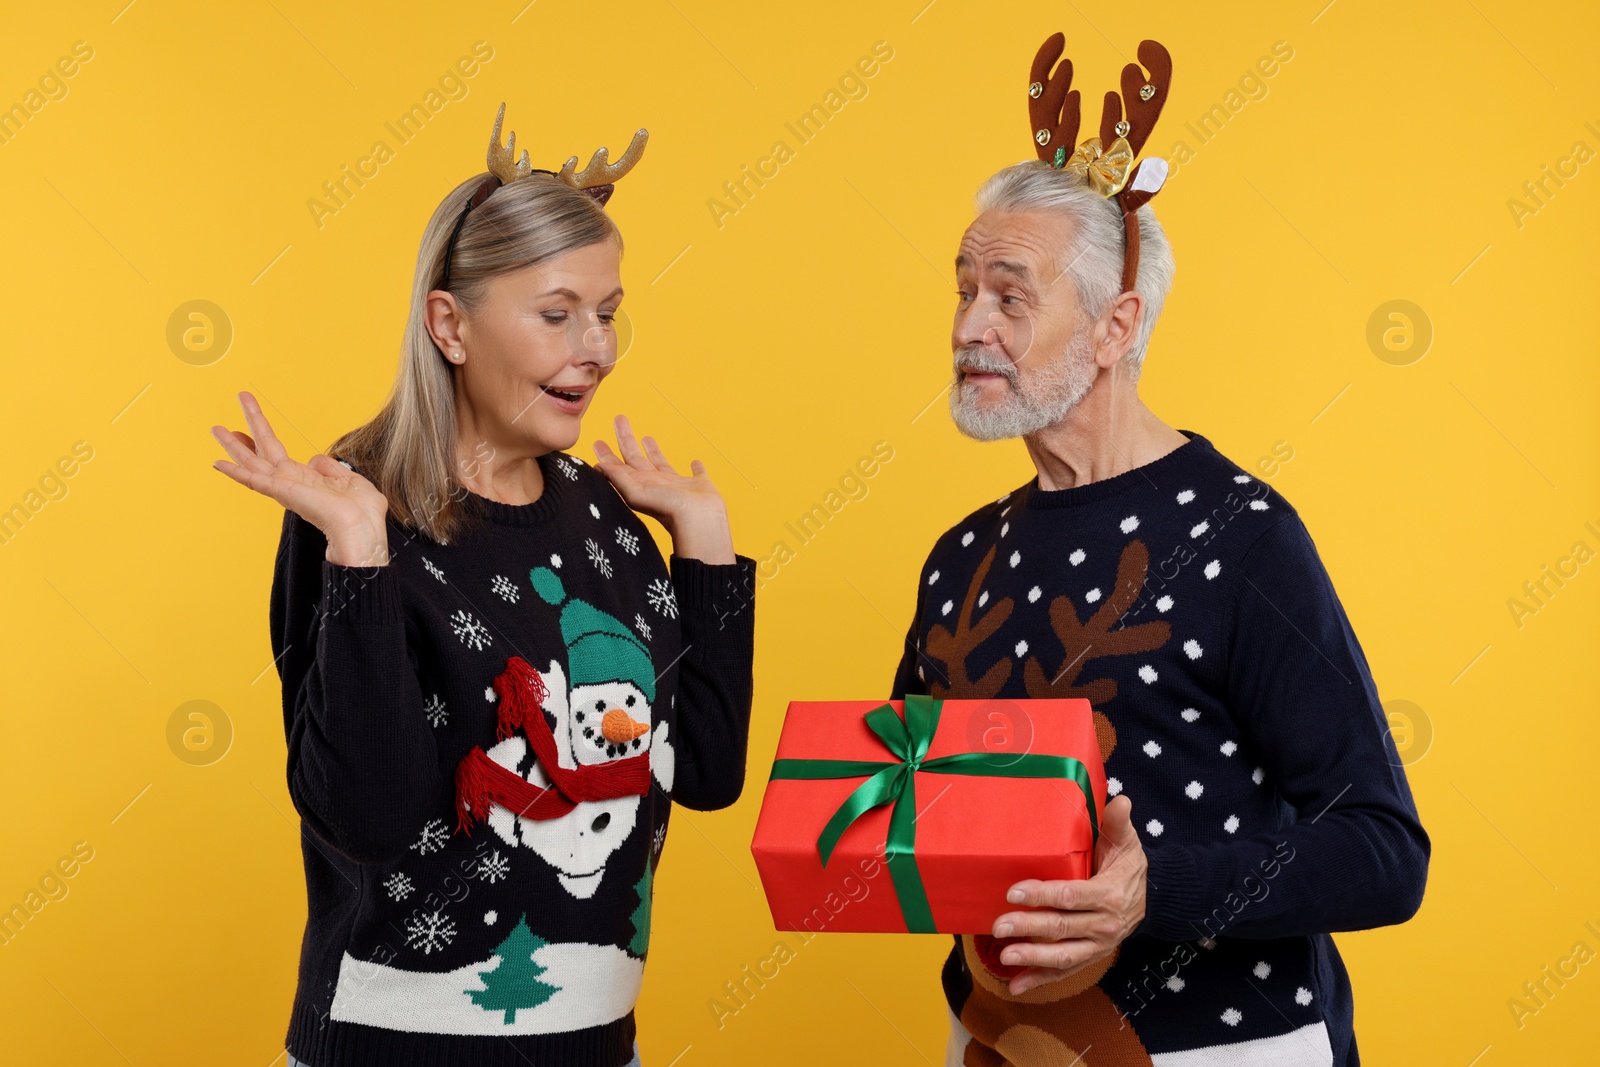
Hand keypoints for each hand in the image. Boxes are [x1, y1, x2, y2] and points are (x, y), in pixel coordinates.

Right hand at [210, 391, 390, 565]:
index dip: (263, 436)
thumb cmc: (362, 513)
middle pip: (261, 453)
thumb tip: (316, 459)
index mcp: (305, 480)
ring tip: (216, 428)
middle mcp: (290, 483)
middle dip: (244, 434)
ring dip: (233, 446)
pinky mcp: (283, 492)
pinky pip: (254, 480)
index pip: (277, 454)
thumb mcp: (351, 481)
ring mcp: (284, 488)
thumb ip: (331, 468)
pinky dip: (235, 472)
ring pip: (252, 463)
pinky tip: (218, 463)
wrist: (362, 530)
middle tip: (223, 421)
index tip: (250, 421)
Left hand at [592, 415, 732, 563]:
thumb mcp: (635, 493)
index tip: (598, 441)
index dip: (607, 454)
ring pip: (662, 463)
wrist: (699, 521)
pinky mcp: (699, 486)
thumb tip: (597, 465)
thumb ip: (617, 478)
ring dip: (653, 451)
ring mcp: (678, 485)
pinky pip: (697, 473)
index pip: (619, 466)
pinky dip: (696, 467)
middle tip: (620, 420)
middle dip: (626, 439)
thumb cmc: (667, 510)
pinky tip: (695, 461)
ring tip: (646, 437)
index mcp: (640, 485)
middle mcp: (656, 484)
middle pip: (636, 458)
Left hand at [990, 794, 1146, 994]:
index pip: (1072, 897)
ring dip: (1032, 958)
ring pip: (1063, 956)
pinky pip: (1064, 971)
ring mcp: (1097, 945)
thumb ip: (1119, 822)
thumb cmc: (1131, 865)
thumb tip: (1121, 800)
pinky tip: (1015, 984)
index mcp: (1109, 895)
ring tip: (1004, 956)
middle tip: (998, 925)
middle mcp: (1104, 925)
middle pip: (1062, 928)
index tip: (1015, 892)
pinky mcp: (1090, 956)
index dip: (1043, 895)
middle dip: (1029, 928)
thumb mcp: (1127, 842)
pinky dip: (1039, 979)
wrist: (1153, 898)